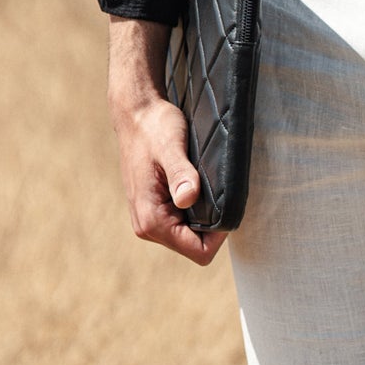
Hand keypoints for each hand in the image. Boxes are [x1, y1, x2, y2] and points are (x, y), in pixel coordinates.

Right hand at [108, 17, 226, 266]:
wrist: (136, 113)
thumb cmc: (154, 126)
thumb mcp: (171, 146)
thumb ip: (181, 174)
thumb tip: (188, 199)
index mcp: (151, 220)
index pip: (198, 251)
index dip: (220, 235)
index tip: (228, 205)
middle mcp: (147, 226)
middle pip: (194, 245)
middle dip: (212, 225)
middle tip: (219, 190)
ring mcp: (149, 218)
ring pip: (189, 234)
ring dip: (203, 214)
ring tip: (206, 183)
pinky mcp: (153, 208)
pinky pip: (182, 220)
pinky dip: (195, 207)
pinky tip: (196, 182)